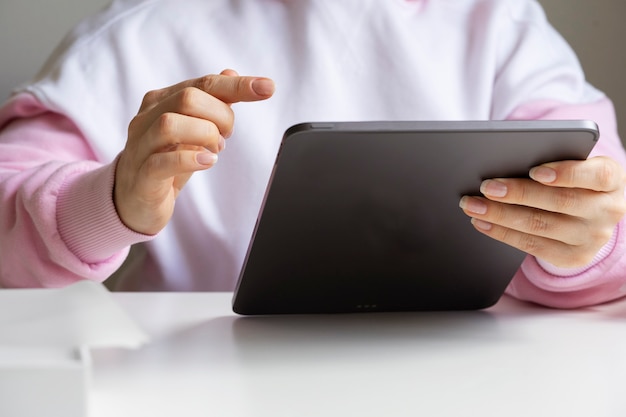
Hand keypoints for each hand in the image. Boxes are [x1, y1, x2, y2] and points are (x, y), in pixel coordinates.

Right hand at [114, 69, 274, 234]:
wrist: (133, 200)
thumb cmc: (166, 161)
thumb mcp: (193, 130)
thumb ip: (211, 103)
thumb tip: (231, 73)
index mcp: (162, 101)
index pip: (204, 83)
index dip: (237, 85)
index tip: (267, 87)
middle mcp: (147, 118)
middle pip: (188, 99)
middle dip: (220, 116)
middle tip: (226, 137)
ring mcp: (141, 146)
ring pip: (170, 124)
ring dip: (205, 135)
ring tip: (216, 149)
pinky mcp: (142, 176)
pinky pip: (162, 162)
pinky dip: (191, 159)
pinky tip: (208, 161)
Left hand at [459, 156, 625, 267]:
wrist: (593, 215)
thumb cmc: (576, 181)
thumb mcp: (577, 166)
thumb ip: (554, 160)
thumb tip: (509, 159)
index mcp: (612, 181)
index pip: (596, 175)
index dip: (565, 173)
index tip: (534, 171)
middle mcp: (607, 210)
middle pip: (559, 201)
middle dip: (517, 193)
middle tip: (486, 187)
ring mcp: (592, 238)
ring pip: (539, 225)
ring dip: (500, 215)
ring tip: (473, 205)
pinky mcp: (573, 257)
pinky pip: (532, 246)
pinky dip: (502, 232)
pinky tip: (482, 222)